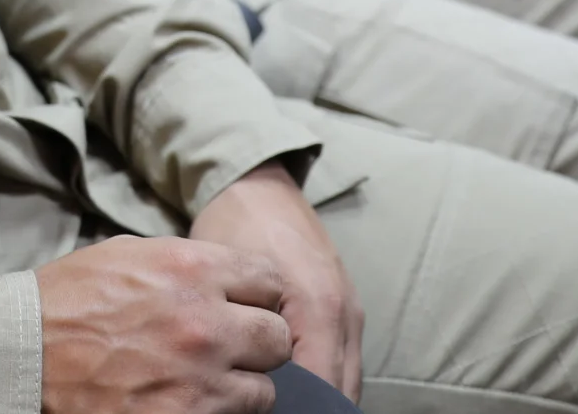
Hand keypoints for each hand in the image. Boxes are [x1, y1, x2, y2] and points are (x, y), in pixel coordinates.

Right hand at [38, 234, 292, 413]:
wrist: (20, 351)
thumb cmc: (69, 299)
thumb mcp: (130, 255)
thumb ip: (188, 265)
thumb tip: (227, 283)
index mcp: (194, 269)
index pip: (271, 282)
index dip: (257, 297)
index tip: (242, 308)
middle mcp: (207, 323)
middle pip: (278, 339)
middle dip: (257, 344)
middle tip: (229, 349)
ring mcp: (198, 379)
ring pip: (264, 391)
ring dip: (240, 387)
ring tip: (204, 382)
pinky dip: (215, 413)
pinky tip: (187, 402)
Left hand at [190, 164, 364, 398]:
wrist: (258, 185)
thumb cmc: (235, 229)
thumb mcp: (226, 282)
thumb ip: (241, 336)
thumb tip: (241, 382)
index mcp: (319, 309)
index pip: (320, 391)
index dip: (292, 408)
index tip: (259, 410)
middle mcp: (345, 314)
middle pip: (339, 393)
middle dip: (309, 408)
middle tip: (264, 408)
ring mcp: (352, 311)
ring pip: (346, 380)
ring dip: (320, 396)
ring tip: (280, 401)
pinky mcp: (348, 308)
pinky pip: (345, 360)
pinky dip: (325, 378)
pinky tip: (292, 383)